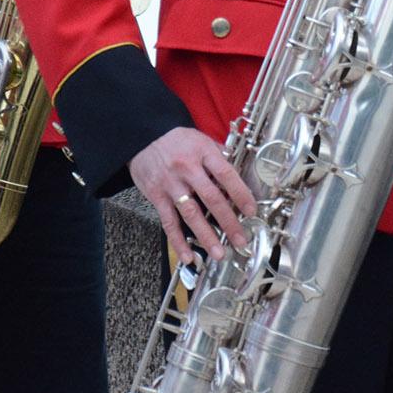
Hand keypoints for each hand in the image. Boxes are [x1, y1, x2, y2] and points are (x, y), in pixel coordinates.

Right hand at [130, 126, 257, 264]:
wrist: (140, 136)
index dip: (241, 194)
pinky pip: (168, 221)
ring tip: (218, 253)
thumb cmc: (175, 140)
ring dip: (206, 236)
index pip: (226, 174)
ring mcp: (170, 183)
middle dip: (228, 222)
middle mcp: (186, 168)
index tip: (251, 211)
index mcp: (201, 152)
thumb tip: (238, 182)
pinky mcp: (156, 195)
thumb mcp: (200, 140)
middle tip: (240, 240)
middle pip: (211, 198)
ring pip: (190, 213)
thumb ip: (219, 159)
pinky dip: (178, 240)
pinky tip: (187, 255)